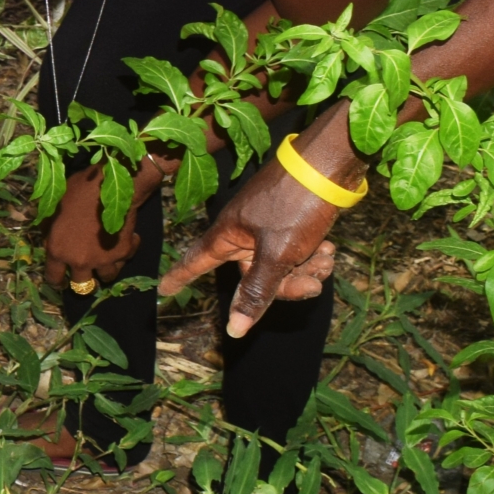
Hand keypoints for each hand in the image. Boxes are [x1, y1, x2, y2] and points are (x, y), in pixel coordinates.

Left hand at [40, 165, 142, 290]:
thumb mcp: (52, 210)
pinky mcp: (123, 253)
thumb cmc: (76, 192)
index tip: (62, 280)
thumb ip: (49, 230)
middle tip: (87, 272)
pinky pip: (124, 260)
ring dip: (106, 268)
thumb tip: (48, 241)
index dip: (57, 280)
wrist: (108, 184)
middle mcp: (79, 261)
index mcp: (57, 251)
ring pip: (106, 276)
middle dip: (83, 279)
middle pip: (81, 286)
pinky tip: (125, 239)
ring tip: (107, 255)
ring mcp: (103, 259)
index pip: (53, 278)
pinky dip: (125, 251)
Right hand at [158, 157, 341, 337]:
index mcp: (229, 236)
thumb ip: (257, 291)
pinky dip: (313, 254)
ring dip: (306, 269)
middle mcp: (244, 232)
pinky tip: (328, 248)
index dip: (180, 277)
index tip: (163, 290)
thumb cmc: (296, 203)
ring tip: (326, 257)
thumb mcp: (277, 253)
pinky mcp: (291, 220)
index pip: (196, 262)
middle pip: (254, 276)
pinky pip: (295, 250)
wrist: (330, 164)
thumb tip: (234, 329)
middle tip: (312, 283)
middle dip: (286, 284)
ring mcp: (268, 225)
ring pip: (280, 265)